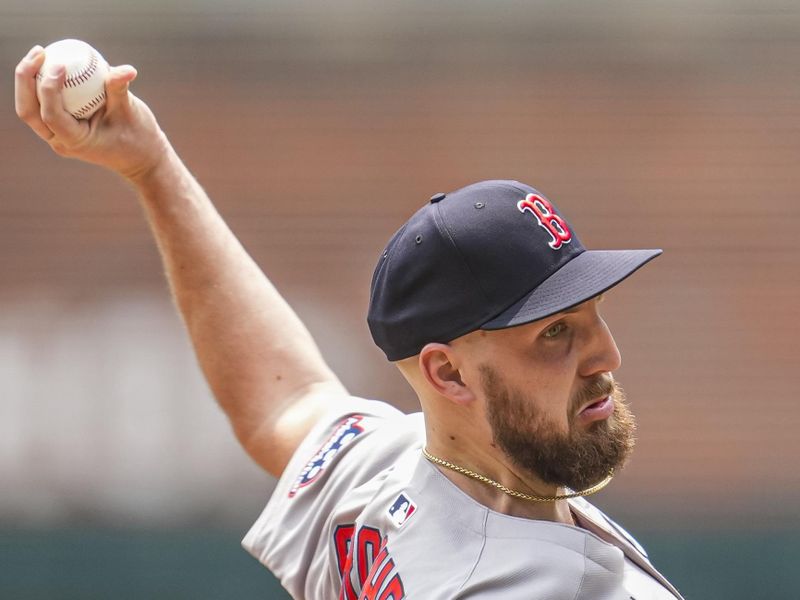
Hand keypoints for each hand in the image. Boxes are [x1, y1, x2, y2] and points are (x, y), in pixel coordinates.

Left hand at [14, 44, 169, 181]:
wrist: (140, 157)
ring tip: (40, 52)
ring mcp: (56, 135)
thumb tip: (126, 69)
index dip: (49, 89)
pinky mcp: (59, 126)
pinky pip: (42, 103)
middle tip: (39, 52)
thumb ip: (120, 89)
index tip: (60, 65)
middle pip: (28, 110)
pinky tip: (49, 61)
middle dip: (25, 79)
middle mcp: (60, 140)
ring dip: (27, 79)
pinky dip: (41, 83)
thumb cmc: (139, 138)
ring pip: (30, 107)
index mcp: (75, 142)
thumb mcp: (131, 113)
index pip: (51, 115)